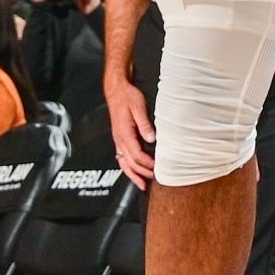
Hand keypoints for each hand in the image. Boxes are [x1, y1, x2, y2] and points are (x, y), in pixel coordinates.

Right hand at [105, 75, 155, 190]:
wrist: (117, 90)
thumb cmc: (127, 96)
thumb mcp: (138, 107)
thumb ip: (144, 124)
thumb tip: (151, 138)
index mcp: (124, 133)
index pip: (136, 154)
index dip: (147, 164)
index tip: (157, 168)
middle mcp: (120, 139)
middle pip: (130, 162)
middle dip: (142, 173)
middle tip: (154, 179)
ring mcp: (118, 140)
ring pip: (124, 163)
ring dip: (133, 175)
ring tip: (142, 184)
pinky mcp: (119, 138)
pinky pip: (122, 158)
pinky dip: (128, 168)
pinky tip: (133, 172)